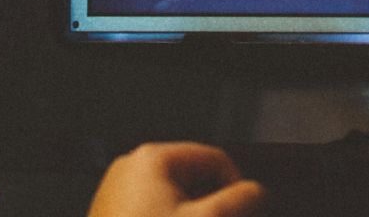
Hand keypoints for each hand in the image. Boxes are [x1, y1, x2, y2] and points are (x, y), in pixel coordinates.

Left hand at [88, 142, 265, 216]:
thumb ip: (239, 200)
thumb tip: (257, 191)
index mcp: (152, 158)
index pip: (214, 158)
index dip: (237, 186)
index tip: (245, 209)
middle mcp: (130, 167)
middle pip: (193, 178)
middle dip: (211, 204)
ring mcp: (117, 192)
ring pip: (174, 196)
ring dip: (191, 214)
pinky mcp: (111, 214)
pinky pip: (152, 210)